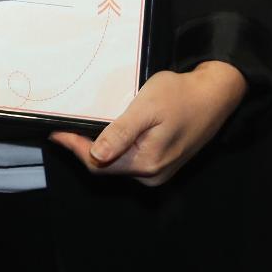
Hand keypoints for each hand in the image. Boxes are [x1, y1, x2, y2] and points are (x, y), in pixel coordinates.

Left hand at [50, 61, 246, 185]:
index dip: (75, 149)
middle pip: (107, 168)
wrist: (215, 96)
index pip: (98, 165)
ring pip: (119, 164)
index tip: (56, 133)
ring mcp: (160, 171)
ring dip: (99, 149)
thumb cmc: (181, 96)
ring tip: (82, 129)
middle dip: (84, 149)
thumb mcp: (146, 109)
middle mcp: (153, 175)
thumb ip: (121, 133)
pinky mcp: (164, 163)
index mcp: (146, 164)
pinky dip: (116, 148)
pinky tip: (108, 132)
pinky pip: (132, 160)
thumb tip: (95, 155)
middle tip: (65, 128)